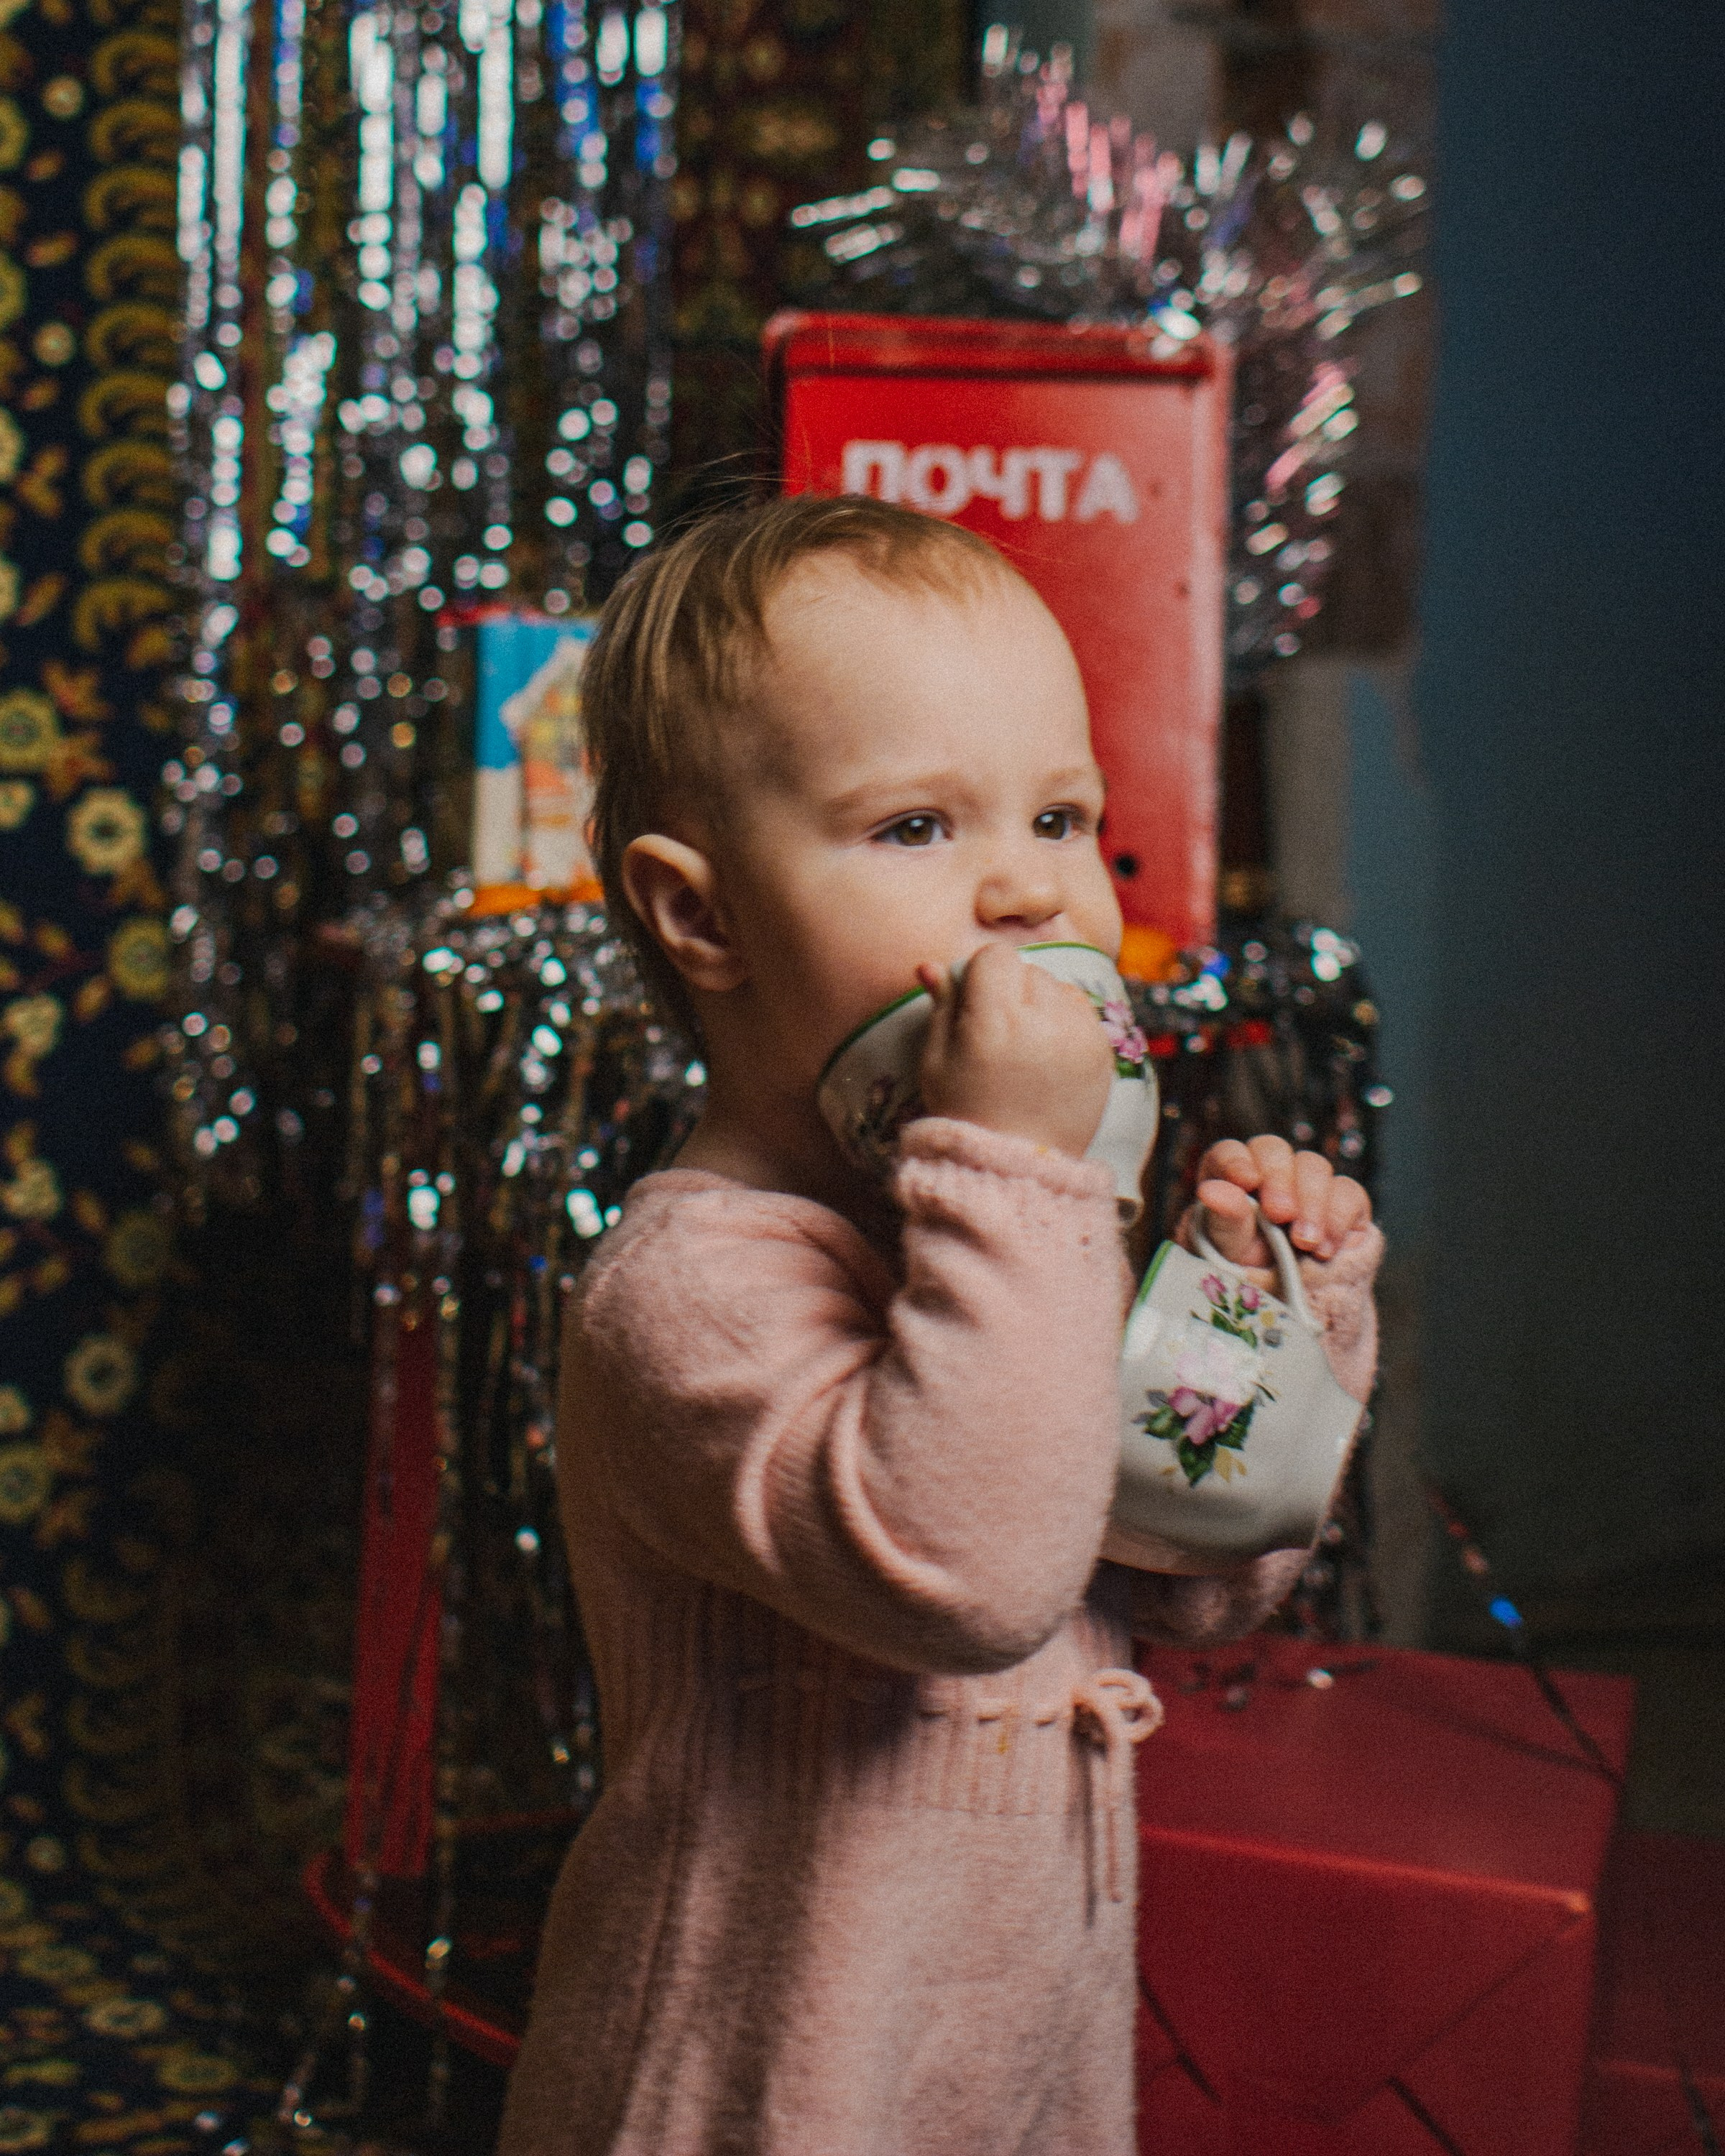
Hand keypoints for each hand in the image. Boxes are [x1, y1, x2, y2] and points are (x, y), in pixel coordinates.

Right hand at [916, 944, 1113, 1159]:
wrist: (1017, 1166)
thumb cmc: (966, 1112)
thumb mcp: (937, 1060)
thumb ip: (940, 1006)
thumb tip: (929, 964)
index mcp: (995, 1019)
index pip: (995, 956)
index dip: (980, 975)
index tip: (974, 1005)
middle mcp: (1043, 1020)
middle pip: (1028, 969)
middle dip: (1011, 990)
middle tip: (998, 1033)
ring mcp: (1080, 1035)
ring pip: (1058, 987)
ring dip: (1041, 1003)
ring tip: (1025, 1046)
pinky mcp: (1103, 1051)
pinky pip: (1083, 1012)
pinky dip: (1065, 1024)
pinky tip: (1047, 1057)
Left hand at [1195, 1135, 1370, 1272]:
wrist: (1293, 1309)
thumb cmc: (1251, 1275)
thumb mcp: (1231, 1254)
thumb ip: (1224, 1220)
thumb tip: (1211, 1192)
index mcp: (1230, 1180)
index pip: (1230, 1153)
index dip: (1237, 1161)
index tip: (1246, 1181)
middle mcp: (1269, 1174)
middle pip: (1274, 1150)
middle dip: (1279, 1180)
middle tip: (1280, 1215)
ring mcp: (1308, 1185)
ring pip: (1313, 1166)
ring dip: (1310, 1203)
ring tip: (1305, 1243)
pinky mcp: (1344, 1203)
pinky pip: (1347, 1192)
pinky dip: (1337, 1219)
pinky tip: (1325, 1250)